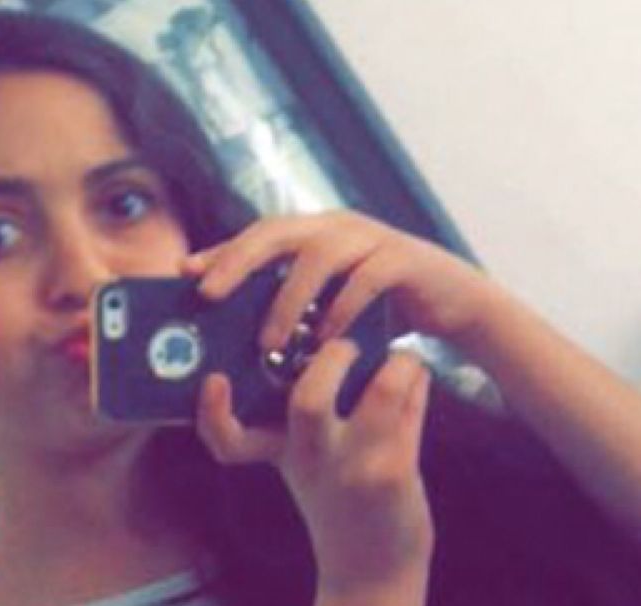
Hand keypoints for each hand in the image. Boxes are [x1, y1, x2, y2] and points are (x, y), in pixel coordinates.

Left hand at [183, 211, 502, 354]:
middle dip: (238, 261)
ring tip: (269, 343)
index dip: (221, 251)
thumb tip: (242, 334)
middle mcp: (337, 227)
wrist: (454, 301)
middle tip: (208, 295)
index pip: (256, 235)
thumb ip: (292, 304)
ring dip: (288, 299)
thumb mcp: (329, 302)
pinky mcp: (404, 260)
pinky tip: (325, 338)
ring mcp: (371, 239)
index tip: (185, 273)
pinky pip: (367, 278)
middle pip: (276, 232)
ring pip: (318, 256)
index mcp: (313, 234)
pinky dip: (342, 308)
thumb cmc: (382, 306)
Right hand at [197, 344, 431, 591]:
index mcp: (282, 452)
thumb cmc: (340, 506)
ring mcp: (355, 466)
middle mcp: (312, 458)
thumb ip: (313, 415)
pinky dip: (416, 382)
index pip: (227, 439)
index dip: (212, 411)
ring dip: (396, 364)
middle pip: (308, 401)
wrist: (371, 571)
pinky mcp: (393, 473)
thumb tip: (334, 344)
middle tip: (346, 347)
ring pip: (380, 394)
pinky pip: (411, 410)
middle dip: (333, 359)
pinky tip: (418, 377)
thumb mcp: (308, 464)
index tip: (215, 380)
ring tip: (400, 357)